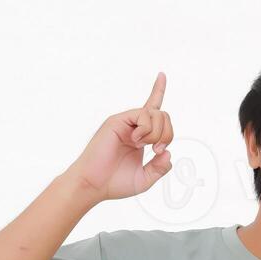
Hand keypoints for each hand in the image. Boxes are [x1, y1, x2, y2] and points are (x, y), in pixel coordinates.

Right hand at [64, 71, 173, 200]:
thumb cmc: (114, 183)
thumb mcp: (145, 179)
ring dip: (156, 133)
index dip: (158, 91)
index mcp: (139, 136)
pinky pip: (143, 115)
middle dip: (167, 134)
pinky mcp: (117, 121)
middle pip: (162, 115)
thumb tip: (168, 152)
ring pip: (155, 114)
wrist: (93, 185)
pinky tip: (136, 141)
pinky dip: (146, 129)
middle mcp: (132, 126)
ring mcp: (125, 122)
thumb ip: (160, 168)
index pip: (152, 110)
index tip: (162, 74)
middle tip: (157, 150)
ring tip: (143, 146)